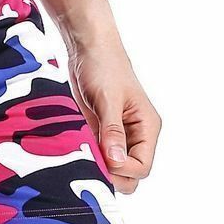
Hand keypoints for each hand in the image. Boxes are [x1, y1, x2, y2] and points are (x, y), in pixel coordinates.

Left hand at [68, 47, 160, 193]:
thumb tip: (117, 162)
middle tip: (89, 161)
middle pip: (130, 173)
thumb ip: (112, 131)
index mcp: (147, 127)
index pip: (142, 166)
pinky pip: (99, 155)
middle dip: (112, 174)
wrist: (87, 49)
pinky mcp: (100, 131)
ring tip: (82, 154)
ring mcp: (118, 135)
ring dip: (98, 166)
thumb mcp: (108, 99)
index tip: (101, 157)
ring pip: (114, 167)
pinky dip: (89, 157)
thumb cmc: (103, 67)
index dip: (122, 169)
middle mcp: (136, 135)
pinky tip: (76, 149)